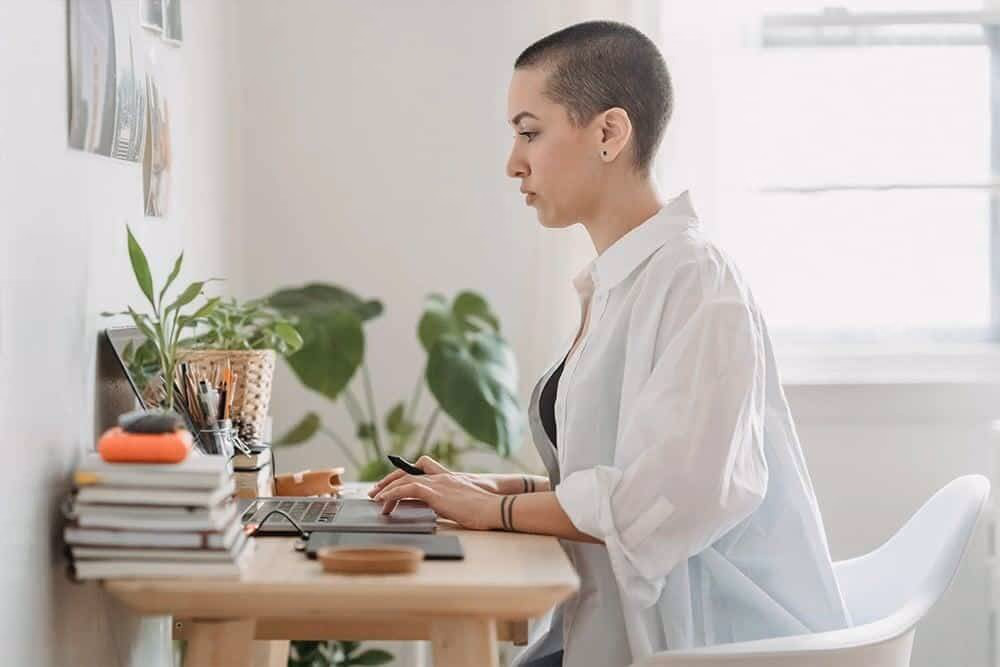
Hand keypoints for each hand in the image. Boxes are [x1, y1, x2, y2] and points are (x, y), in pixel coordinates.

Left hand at [371, 470, 501, 530]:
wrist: (494, 508)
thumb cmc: (485, 511)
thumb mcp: (465, 504)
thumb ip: (451, 503)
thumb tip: (441, 510)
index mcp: (449, 479)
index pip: (421, 469)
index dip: (405, 475)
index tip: (394, 485)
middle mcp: (441, 477)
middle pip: (408, 472)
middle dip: (390, 481)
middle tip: (376, 492)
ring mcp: (438, 483)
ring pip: (404, 479)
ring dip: (387, 489)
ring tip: (376, 500)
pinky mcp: (436, 492)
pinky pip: (408, 488)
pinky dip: (393, 493)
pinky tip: (384, 501)